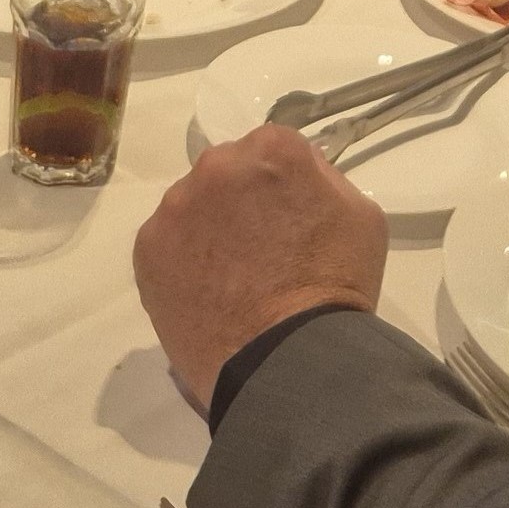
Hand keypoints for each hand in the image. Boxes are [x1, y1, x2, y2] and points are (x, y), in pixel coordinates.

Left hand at [134, 126, 388, 414]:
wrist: (287, 358)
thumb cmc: (335, 285)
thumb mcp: (360, 214)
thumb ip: (323, 180)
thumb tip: (295, 180)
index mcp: (272, 149)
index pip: (273, 148)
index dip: (282, 184)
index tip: (289, 217)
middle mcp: (216, 165)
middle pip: (227, 171)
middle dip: (240, 200)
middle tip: (260, 249)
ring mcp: (176, 207)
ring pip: (192, 206)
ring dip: (208, 228)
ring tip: (230, 278)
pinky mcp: (148, 248)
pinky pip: (167, 243)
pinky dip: (182, 261)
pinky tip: (206, 292)